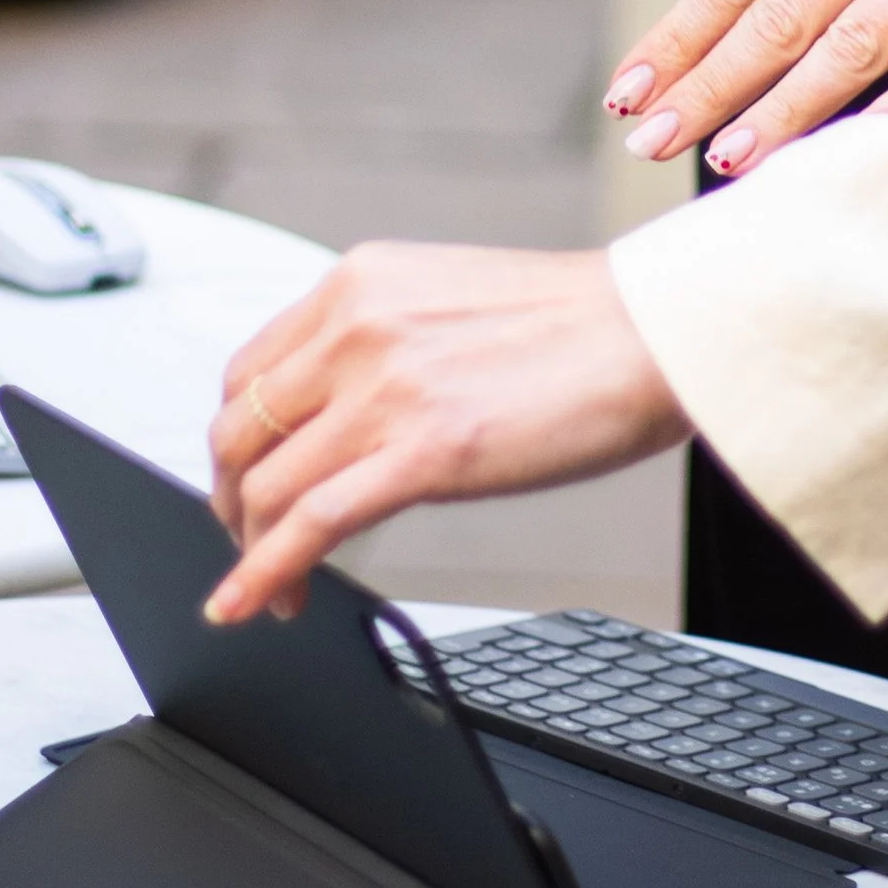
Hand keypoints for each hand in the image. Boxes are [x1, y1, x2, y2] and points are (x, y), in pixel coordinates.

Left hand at [205, 242, 688, 623]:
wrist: (657, 330)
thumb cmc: (582, 324)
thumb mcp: (451, 303)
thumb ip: (385, 344)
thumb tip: (349, 414)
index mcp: (360, 283)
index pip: (249, 371)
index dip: (235, 441)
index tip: (244, 479)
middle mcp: (357, 327)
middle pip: (238, 431)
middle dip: (230, 500)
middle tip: (245, 540)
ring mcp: (383, 389)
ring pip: (265, 485)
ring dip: (248, 548)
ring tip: (266, 586)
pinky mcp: (421, 451)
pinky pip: (309, 525)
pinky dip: (264, 573)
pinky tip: (254, 603)